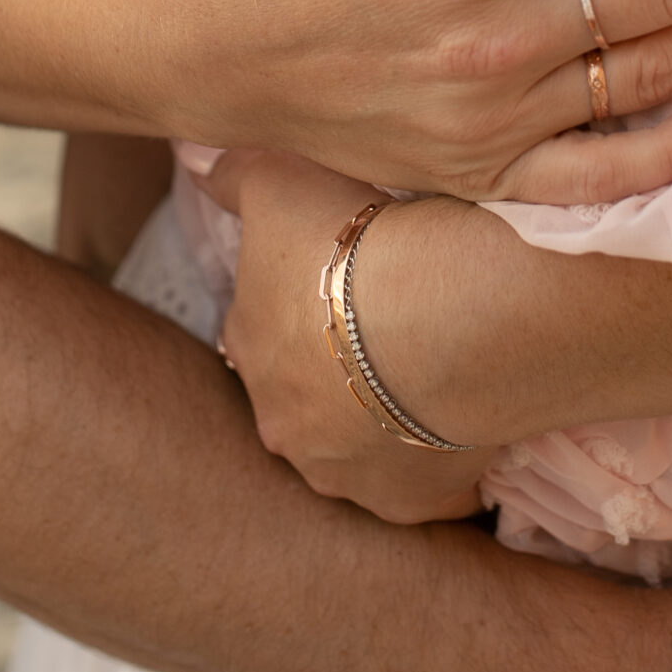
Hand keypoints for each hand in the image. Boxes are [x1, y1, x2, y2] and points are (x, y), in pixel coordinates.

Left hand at [212, 149, 491, 522]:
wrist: (447, 315)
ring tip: (435, 373)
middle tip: (392, 329)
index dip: (301, 301)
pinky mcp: (413, 502)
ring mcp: (349, 476)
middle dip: (338, 372)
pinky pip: (427, 485)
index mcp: (250, 351)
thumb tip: (203, 169)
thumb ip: (234, 177)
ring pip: (362, 448)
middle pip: (308, 398)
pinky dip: (444, 462)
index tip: (344, 279)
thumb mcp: (277, 180)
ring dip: (386, 421)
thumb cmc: (352, 244)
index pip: (263, 328)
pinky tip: (468, 423)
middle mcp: (286, 428)